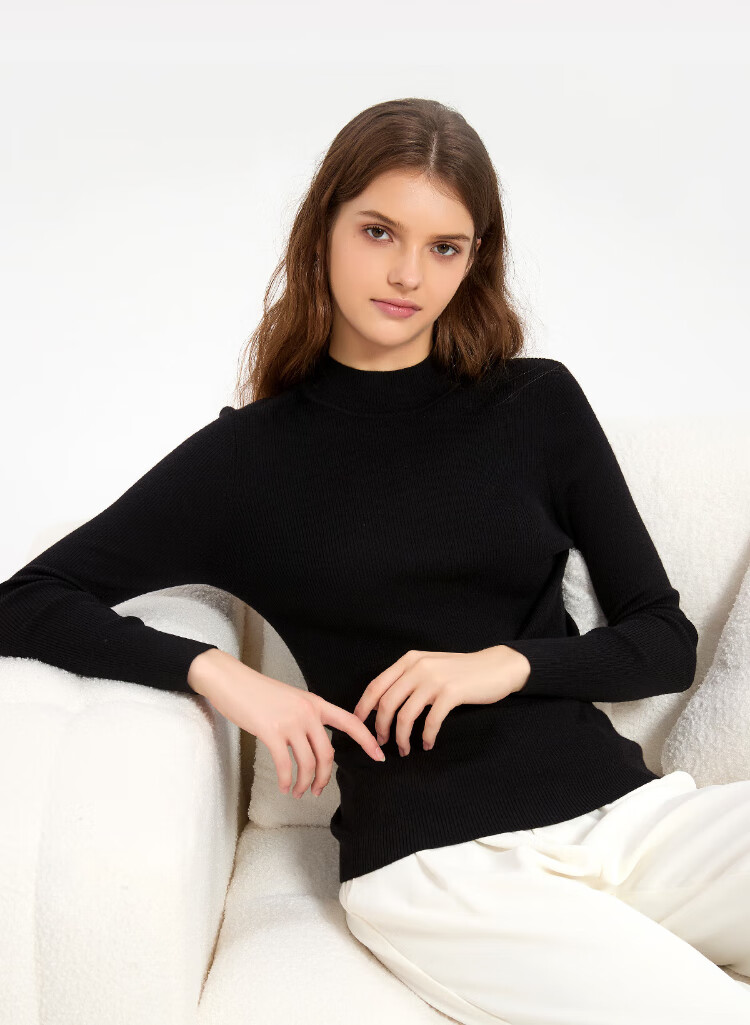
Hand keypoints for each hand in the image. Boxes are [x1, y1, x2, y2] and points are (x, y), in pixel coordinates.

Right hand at [188, 649, 385, 797]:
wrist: (231, 680)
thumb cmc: (257, 692)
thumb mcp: (290, 700)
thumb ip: (305, 717)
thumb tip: (313, 742)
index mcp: (315, 702)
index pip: (350, 722)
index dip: (367, 740)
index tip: (380, 756)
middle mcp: (307, 712)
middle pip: (328, 753)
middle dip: (325, 777)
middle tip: (317, 790)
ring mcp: (290, 721)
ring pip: (308, 762)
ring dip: (304, 783)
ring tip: (297, 792)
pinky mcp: (270, 731)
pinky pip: (286, 764)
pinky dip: (286, 780)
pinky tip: (284, 787)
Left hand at [352, 645, 530, 755]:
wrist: (496, 667)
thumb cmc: (461, 672)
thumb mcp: (430, 666)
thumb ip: (409, 678)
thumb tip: (384, 704)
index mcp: (409, 660)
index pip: (376, 685)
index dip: (363, 707)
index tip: (358, 725)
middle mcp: (418, 667)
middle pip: (386, 703)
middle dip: (380, 728)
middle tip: (382, 743)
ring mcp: (434, 679)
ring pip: (405, 715)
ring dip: (401, 737)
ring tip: (405, 750)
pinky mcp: (451, 693)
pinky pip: (430, 721)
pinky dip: (426, 736)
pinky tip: (427, 744)